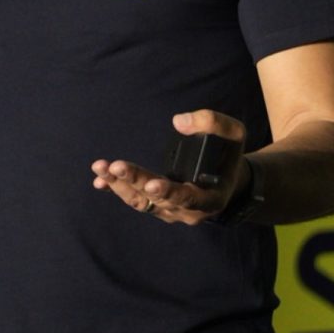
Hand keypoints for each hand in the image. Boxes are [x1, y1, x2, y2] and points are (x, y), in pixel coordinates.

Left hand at [91, 109, 246, 224]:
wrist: (229, 181)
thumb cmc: (229, 155)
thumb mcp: (234, 134)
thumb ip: (213, 123)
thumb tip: (179, 121)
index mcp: (210, 198)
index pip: (188, 198)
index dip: (169, 193)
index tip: (151, 184)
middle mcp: (188, 211)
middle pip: (156, 200)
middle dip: (135, 181)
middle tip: (117, 165)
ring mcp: (170, 211)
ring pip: (141, 202)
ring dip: (119, 185)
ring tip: (101, 168)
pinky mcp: (158, 206)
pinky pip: (135, 200)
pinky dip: (117, 189)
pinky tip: (99, 181)